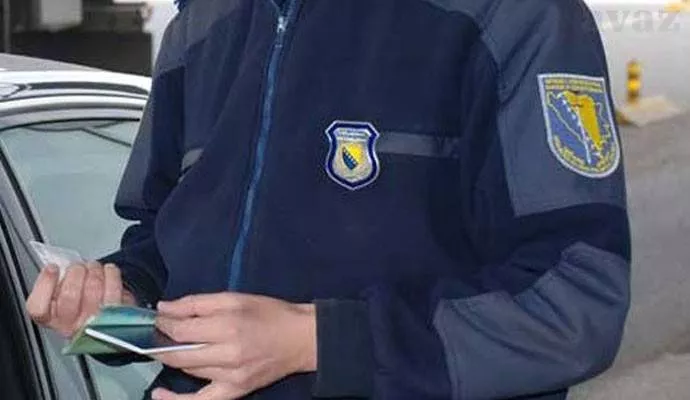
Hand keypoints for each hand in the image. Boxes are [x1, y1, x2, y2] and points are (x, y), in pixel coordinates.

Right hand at [26, 262, 135, 337]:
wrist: (109, 320)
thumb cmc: (82, 304)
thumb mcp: (61, 294)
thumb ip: (55, 281)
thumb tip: (59, 264)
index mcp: (52, 319)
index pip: (38, 308)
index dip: (45, 283)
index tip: (53, 267)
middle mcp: (72, 325)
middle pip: (69, 295)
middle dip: (76, 271)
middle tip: (79, 266)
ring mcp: (94, 323)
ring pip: (93, 289)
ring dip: (95, 270)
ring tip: (94, 267)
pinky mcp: (117, 316)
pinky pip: (113, 289)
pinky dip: (111, 273)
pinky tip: (109, 271)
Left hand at [151, 293, 316, 399]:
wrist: (301, 339)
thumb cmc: (270, 313)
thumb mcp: (235, 298)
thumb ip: (198, 302)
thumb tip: (164, 308)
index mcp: (229, 325)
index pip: (182, 330)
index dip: (164, 324)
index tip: (158, 318)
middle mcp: (228, 353)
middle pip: (180, 352)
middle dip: (162, 341)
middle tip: (157, 332)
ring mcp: (231, 376)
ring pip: (188, 370)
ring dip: (172, 358)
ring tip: (168, 347)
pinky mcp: (236, 391)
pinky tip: (158, 394)